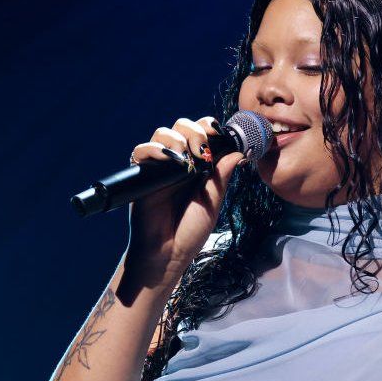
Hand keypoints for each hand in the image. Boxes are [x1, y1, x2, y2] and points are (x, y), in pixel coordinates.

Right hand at [124, 117, 244, 278]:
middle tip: (203, 150)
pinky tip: (169, 160)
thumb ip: (222, 176)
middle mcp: (179, 162)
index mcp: (199, 166)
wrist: (168, 253)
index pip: (204, 134)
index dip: (212, 129)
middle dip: (196, 131)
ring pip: (163, 133)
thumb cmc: (190, 231)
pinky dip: (155, 149)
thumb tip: (239, 151)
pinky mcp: (142, 174)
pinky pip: (143, 150)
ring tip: (186, 158)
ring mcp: (159, 167)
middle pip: (183, 126)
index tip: (222, 134)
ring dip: (177, 138)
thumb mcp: (212, 202)